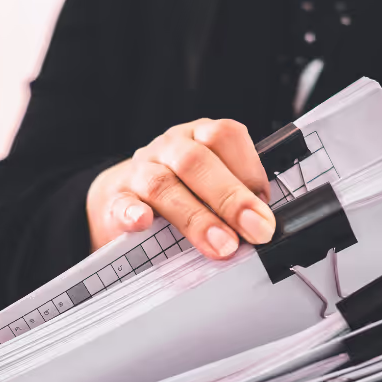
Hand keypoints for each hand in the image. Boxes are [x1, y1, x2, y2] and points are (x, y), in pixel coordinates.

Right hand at [87, 119, 274, 258]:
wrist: (122, 198)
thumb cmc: (180, 192)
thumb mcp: (210, 184)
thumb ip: (237, 196)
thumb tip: (266, 225)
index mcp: (199, 137)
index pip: (225, 135)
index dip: (250, 170)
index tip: (265, 209)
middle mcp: (170, 148)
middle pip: (197, 162)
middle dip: (231, 198)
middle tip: (256, 231)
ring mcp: (139, 172)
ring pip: (162, 184)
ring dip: (196, 217)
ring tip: (221, 246)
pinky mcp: (115, 199)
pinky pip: (122, 203)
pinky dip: (133, 214)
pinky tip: (144, 223)